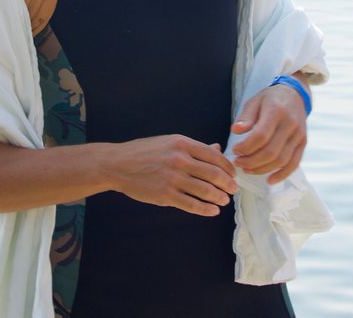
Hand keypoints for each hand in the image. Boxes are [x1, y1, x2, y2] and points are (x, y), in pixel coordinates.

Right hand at [110, 135, 237, 216]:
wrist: (118, 164)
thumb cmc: (146, 152)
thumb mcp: (171, 142)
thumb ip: (195, 148)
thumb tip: (217, 149)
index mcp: (183, 144)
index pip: (215, 157)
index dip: (228, 168)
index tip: (233, 175)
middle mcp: (180, 160)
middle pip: (214, 174)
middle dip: (228, 184)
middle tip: (233, 190)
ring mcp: (172, 179)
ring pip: (205, 191)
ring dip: (219, 198)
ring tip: (224, 201)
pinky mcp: (165, 195)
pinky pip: (192, 204)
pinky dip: (206, 209)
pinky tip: (213, 211)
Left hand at [231, 81, 307, 183]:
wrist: (294, 94)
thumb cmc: (270, 99)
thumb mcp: (255, 101)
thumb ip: (246, 117)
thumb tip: (235, 131)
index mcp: (276, 111)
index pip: (261, 136)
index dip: (246, 147)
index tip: (234, 150)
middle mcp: (291, 124)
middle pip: (271, 151)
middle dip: (251, 162)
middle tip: (238, 163)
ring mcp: (299, 135)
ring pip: (281, 160)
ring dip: (262, 169)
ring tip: (247, 169)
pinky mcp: (303, 143)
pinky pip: (294, 163)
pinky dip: (282, 175)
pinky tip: (269, 180)